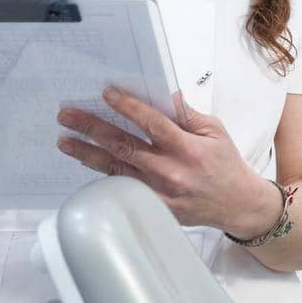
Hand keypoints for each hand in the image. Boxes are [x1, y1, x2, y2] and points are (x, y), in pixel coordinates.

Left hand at [55, 87, 263, 229]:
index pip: (153, 124)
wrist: (237, 204)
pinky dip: (103, 176)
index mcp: (188, 148)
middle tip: (67, 116)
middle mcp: (171, 171)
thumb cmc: (226, 164)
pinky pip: (123, 190)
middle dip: (92, 128)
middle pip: (124, 146)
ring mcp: (160, 193)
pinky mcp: (155, 208)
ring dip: (87, 153)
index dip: (128, 108)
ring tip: (64, 140)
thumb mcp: (215, 131)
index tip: (106, 94)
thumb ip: (187, 115)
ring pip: (116, 170)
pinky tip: (86, 164)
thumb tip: (164, 94)